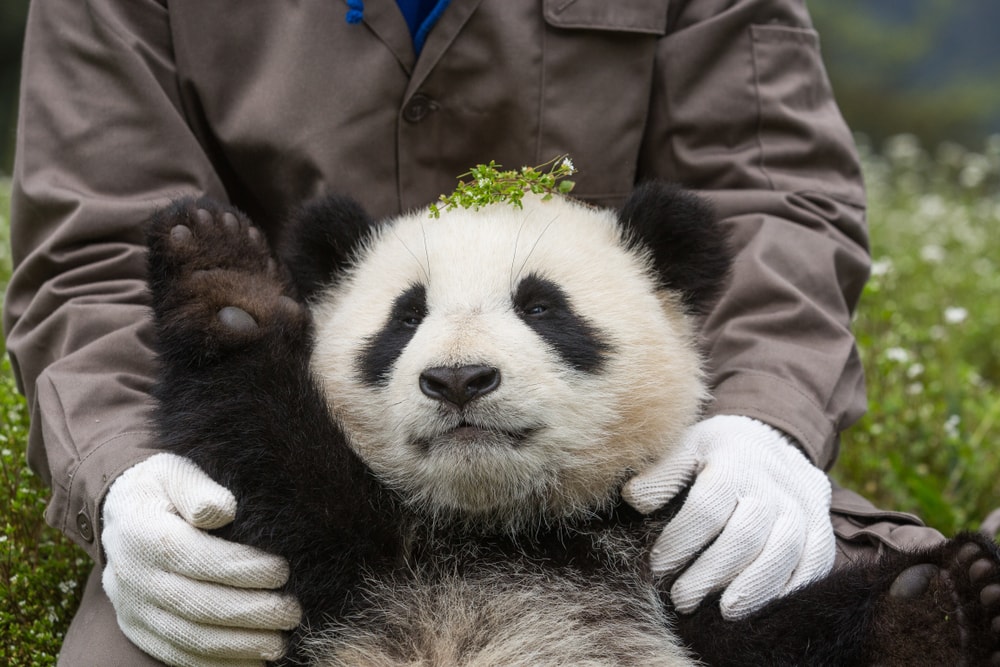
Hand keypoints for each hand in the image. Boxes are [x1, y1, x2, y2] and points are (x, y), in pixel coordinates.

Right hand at [101, 453, 301, 666]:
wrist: (120, 513)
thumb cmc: (163, 487)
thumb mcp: (175, 470)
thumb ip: (198, 487)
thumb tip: (223, 510)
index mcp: (141, 531)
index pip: (196, 557)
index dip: (241, 568)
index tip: (282, 571)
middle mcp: (132, 576)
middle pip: (196, 603)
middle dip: (250, 612)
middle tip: (291, 611)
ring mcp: (132, 608)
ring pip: (188, 637)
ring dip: (239, 645)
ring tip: (279, 641)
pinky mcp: (138, 630)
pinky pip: (177, 655)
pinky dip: (217, 663)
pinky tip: (253, 661)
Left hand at [622, 415, 834, 619]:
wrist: (772, 441)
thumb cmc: (716, 453)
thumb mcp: (686, 447)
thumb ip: (662, 472)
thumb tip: (634, 498)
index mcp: (733, 461)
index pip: (707, 507)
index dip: (681, 541)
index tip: (659, 565)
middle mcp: (772, 484)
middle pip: (744, 535)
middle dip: (710, 573)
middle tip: (682, 599)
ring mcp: (802, 505)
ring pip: (783, 552)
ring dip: (752, 588)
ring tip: (724, 612)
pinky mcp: (821, 524)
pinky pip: (816, 561)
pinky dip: (792, 587)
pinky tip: (764, 607)